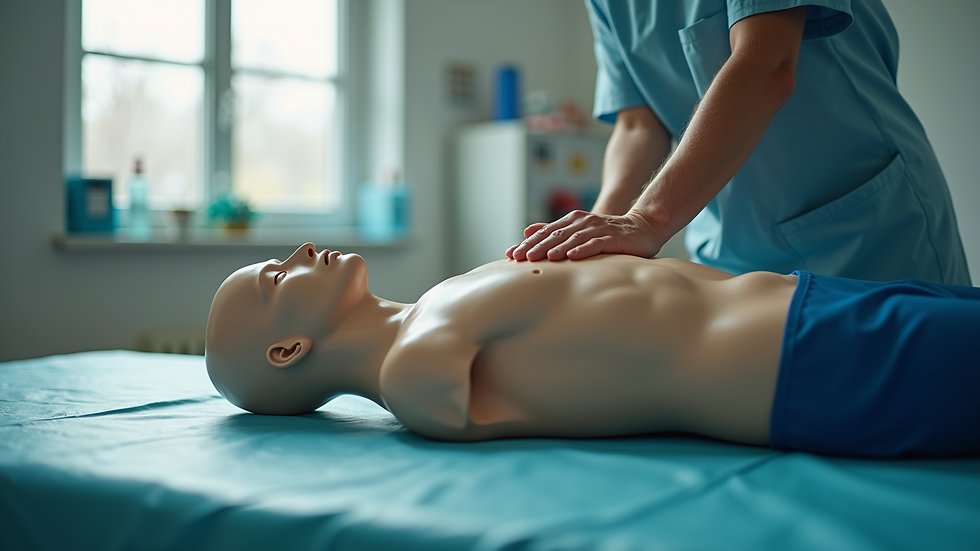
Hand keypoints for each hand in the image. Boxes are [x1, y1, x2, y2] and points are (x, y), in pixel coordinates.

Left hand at [505, 210, 662, 260]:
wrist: (642, 228)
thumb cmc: (607, 234)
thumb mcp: (578, 231)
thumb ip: (554, 231)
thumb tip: (526, 232)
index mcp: (571, 221)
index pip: (545, 232)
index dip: (527, 243)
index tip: (511, 254)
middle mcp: (582, 222)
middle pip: (555, 235)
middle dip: (537, 246)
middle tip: (521, 258)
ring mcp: (598, 229)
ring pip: (573, 238)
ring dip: (558, 248)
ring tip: (545, 258)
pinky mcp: (613, 238)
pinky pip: (596, 243)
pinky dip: (584, 249)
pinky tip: (573, 256)